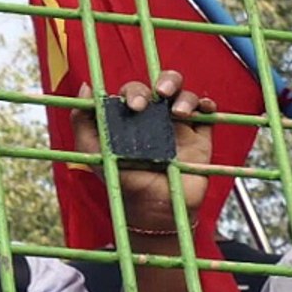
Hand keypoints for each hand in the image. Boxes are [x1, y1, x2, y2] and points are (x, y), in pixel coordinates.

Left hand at [71, 70, 214, 232]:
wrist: (154, 210)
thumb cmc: (122, 181)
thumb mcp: (93, 152)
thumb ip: (83, 122)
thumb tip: (87, 88)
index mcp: (132, 116)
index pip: (135, 91)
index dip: (135, 91)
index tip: (134, 107)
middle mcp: (156, 116)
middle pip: (164, 84)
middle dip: (165, 81)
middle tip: (160, 94)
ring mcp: (179, 125)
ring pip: (186, 95)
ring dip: (185, 95)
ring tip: (180, 112)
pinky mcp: (200, 137)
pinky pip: (208, 113)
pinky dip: (207, 105)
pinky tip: (202, 109)